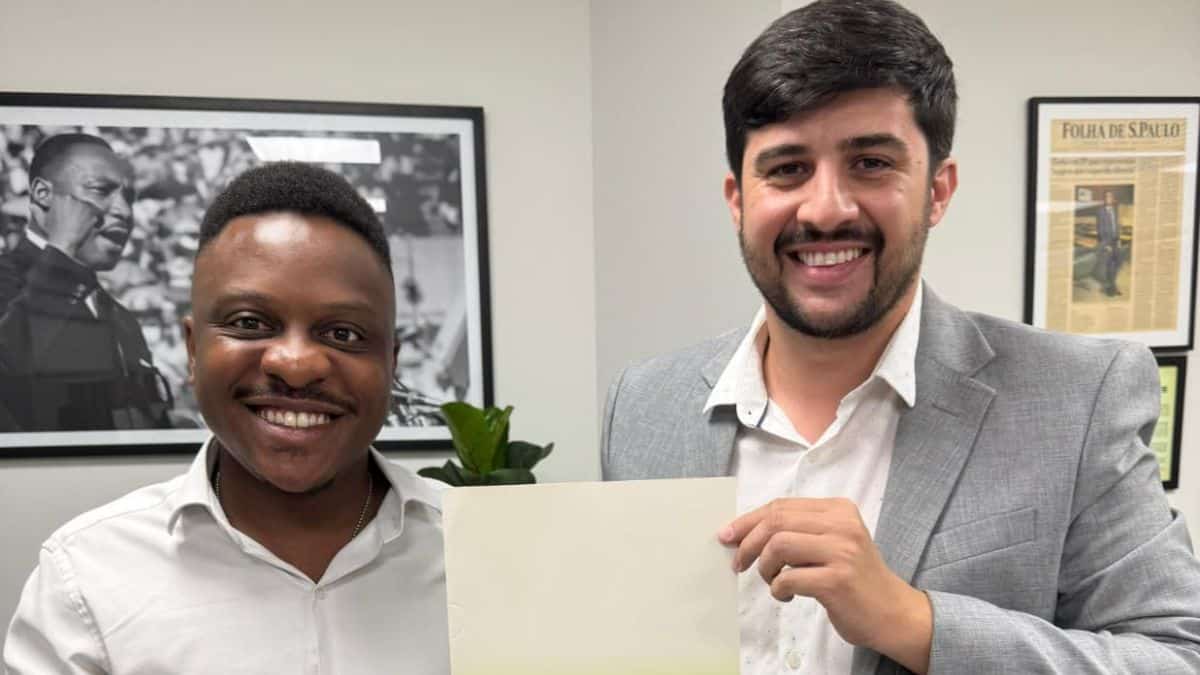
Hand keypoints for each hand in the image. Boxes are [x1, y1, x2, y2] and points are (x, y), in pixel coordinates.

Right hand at [43, 191, 103, 258]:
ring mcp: (84, 207)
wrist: (64, 242)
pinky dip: (93, 220)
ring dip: (86, 213)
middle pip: (77, 201)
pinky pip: (95, 216)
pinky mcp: (93, 215)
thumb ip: (37, 211)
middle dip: (76, 208)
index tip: (66, 212)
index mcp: (60, 198)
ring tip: (81, 222)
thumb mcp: (42, 220)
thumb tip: (32, 206)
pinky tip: (88, 226)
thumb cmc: (52, 232)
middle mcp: (73, 199)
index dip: (65, 205)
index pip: (65, 198)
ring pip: (87, 207)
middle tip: (73, 218)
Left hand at [720, 497, 931, 672]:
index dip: (748, 520)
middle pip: (776, 521)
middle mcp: (842, 524)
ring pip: (778, 545)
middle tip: (738, 563)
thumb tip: (743, 532)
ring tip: (773, 581)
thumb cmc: (854, 578)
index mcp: (838, 509)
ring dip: (764, 568)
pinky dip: (778, 589)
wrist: (892, 612)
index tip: (727, 535)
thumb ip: (798, 531)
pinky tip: (787, 595)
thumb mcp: (831, 542)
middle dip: (748, 542)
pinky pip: (788, 578)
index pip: (781, 506)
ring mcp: (842, 551)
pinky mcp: (838, 580)